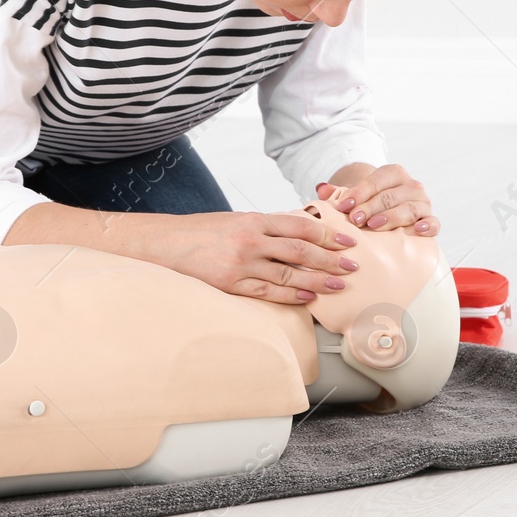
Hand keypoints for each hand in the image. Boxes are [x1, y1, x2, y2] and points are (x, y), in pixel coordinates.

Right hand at [153, 211, 362, 305]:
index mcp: (253, 219)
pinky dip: (291, 294)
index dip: (327, 233)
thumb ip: (264, 227)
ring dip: (318, 279)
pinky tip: (309, 297)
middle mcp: (250, 239)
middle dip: (331, 258)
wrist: (163, 243)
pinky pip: (268, 291)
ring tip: (339, 284)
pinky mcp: (231, 284)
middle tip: (353, 265)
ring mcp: (241, 263)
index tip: (347, 240)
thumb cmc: (200, 232)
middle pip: (301, 250)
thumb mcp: (234, 220)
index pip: (300, 225)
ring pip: (289, 273)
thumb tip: (297, 234)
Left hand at [316, 164, 438, 236]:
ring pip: (409, 209)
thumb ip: (337, 192)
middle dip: (371, 207)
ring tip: (374, 225)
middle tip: (355, 219)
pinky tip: (417, 230)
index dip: (359, 193)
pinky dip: (427, 226)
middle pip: (390, 196)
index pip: (376, 181)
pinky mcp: (430, 220)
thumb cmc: (370, 203)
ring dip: (392, 217)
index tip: (343, 206)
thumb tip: (321, 189)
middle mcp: (410, 185)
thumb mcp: (354, 195)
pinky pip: (433, 223)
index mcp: (393, 173)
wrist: (390, 212)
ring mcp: (422, 203)